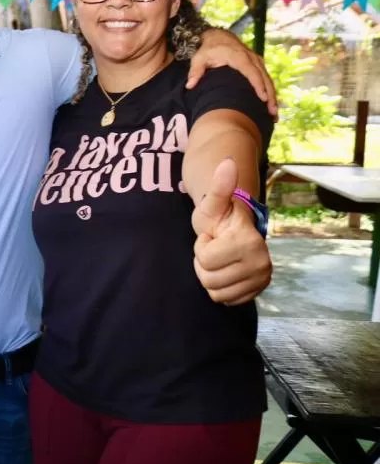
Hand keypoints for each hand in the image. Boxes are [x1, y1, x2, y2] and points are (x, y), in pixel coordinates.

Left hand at [186, 28, 278, 116]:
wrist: (219, 36)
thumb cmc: (208, 49)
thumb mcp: (199, 58)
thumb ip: (195, 71)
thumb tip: (189, 85)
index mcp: (238, 56)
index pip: (251, 71)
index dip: (258, 85)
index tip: (263, 98)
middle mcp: (251, 58)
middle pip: (264, 77)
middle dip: (270, 95)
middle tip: (272, 112)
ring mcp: (256, 60)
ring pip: (267, 78)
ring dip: (273, 95)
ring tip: (274, 114)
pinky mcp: (258, 64)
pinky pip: (266, 78)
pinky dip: (270, 91)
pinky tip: (271, 104)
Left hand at [191, 158, 271, 304]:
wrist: (235, 228)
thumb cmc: (220, 215)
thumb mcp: (213, 201)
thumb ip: (219, 186)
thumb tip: (227, 162)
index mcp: (250, 243)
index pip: (206, 260)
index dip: (202, 246)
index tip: (213, 236)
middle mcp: (261, 264)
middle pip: (209, 280)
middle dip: (204, 262)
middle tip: (215, 247)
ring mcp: (261, 280)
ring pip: (214, 292)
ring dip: (210, 275)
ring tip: (219, 257)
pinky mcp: (256, 292)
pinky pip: (224, 300)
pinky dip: (219, 288)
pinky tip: (225, 270)